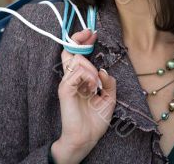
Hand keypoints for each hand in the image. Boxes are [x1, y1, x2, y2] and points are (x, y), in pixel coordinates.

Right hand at [57, 29, 116, 158]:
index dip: (83, 41)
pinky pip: (76, 72)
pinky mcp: (65, 89)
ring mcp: (67, 83)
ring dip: (90, 67)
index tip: (92, 34)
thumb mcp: (109, 98)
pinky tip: (92, 88)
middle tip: (90, 35)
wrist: (86, 139)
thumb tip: (103, 70)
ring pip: (75, 59)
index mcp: (80, 78)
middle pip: (69, 50)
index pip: (76, 54)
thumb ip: (108, 82)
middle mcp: (71, 78)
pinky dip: (88, 76)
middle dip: (79, 39)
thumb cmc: (95, 120)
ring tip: (95, 83)